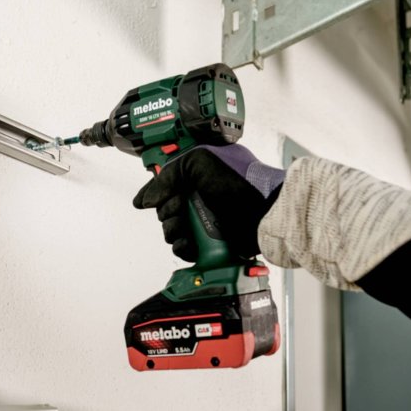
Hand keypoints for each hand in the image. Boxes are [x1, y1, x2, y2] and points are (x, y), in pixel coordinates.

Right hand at [132, 145, 284, 260]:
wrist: (264, 213)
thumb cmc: (238, 183)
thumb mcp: (199, 163)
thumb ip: (167, 175)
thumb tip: (146, 200)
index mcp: (196, 176)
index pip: (164, 184)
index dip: (154, 193)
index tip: (147, 200)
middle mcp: (198, 197)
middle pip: (164, 208)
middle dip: (168, 211)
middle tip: (181, 207)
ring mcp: (203, 220)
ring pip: (171, 229)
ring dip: (173, 230)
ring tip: (186, 227)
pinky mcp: (209, 242)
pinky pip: (184, 248)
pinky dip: (182, 247)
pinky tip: (188, 243)